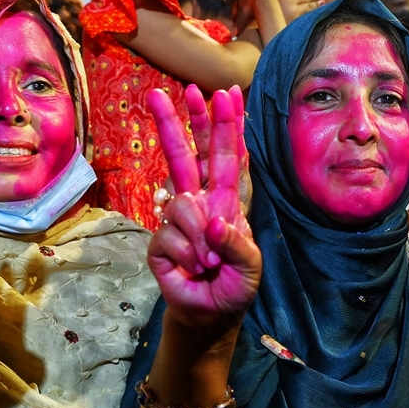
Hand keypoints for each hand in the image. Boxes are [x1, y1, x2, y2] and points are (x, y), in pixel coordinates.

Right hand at [147, 86, 260, 332]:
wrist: (210, 314)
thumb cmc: (234, 285)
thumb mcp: (250, 266)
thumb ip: (238, 243)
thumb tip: (213, 222)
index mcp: (226, 201)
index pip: (226, 158)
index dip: (226, 127)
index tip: (226, 94)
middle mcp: (199, 203)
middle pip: (185, 157)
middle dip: (175, 124)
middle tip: (158, 92)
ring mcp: (175, 220)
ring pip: (181, 204)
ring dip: (199, 236)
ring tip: (209, 260)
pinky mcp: (158, 241)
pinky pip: (169, 236)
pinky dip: (186, 254)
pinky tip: (192, 267)